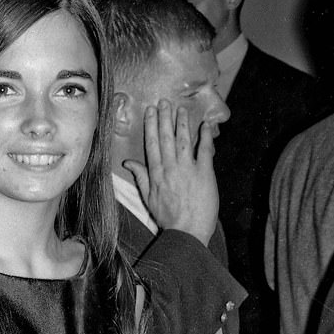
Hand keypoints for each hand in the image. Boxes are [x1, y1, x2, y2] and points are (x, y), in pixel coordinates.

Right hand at [123, 100, 217, 245]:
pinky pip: (205, 150)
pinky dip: (206, 136)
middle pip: (166, 137)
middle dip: (164, 118)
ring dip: (182, 122)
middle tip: (164, 102)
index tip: (150, 110)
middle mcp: (170, 167)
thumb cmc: (168, 218)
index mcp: (156, 173)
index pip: (152, 144)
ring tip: (180, 108)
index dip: (151, 125)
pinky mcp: (205, 173)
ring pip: (184, 139)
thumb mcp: (148, 199)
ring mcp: (188, 169)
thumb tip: (127, 163)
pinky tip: (205, 124)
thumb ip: (140, 178)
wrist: (187, 231)